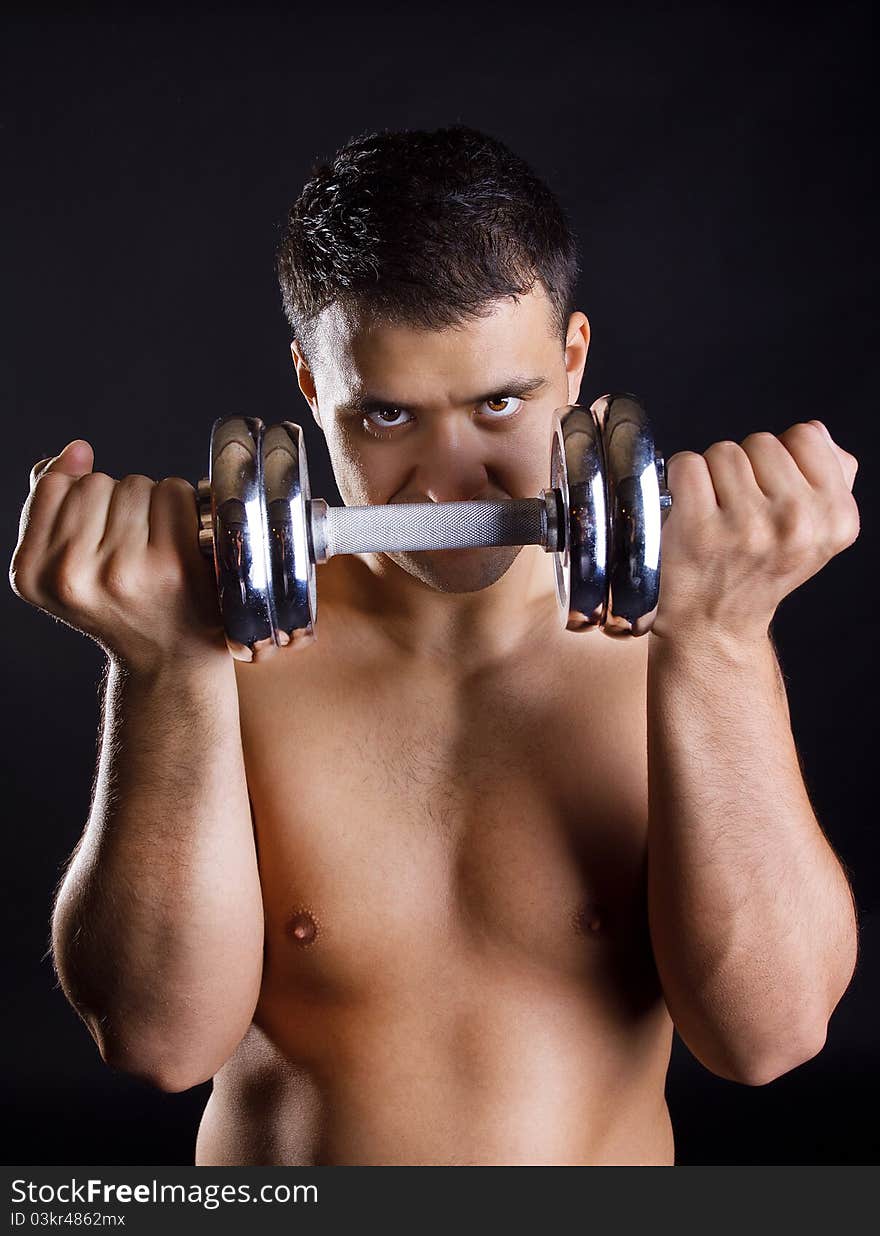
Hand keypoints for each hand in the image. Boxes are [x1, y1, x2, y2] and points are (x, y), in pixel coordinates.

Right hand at [9, 439, 227, 672]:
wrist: (171, 661)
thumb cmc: (121, 604)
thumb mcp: (64, 563)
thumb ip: (53, 501)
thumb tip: (78, 449)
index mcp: (31, 572)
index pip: (55, 484)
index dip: (84, 499)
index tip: (101, 535)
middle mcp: (69, 573)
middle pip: (97, 482)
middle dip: (118, 502)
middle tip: (133, 547)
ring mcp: (121, 569)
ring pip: (136, 484)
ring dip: (151, 504)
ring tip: (155, 548)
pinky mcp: (170, 565)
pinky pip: (173, 492)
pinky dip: (183, 507)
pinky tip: (182, 543)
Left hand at [652, 420, 859, 641]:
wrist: (714, 623)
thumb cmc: (759, 568)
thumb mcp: (817, 531)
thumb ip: (831, 475)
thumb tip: (816, 431)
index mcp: (836, 517)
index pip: (807, 435)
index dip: (781, 457)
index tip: (771, 490)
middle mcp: (797, 523)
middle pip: (762, 441)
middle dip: (745, 466)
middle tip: (738, 509)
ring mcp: (747, 526)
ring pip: (723, 451)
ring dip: (712, 474)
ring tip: (715, 512)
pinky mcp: (699, 530)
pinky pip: (688, 465)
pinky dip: (680, 479)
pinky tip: (689, 509)